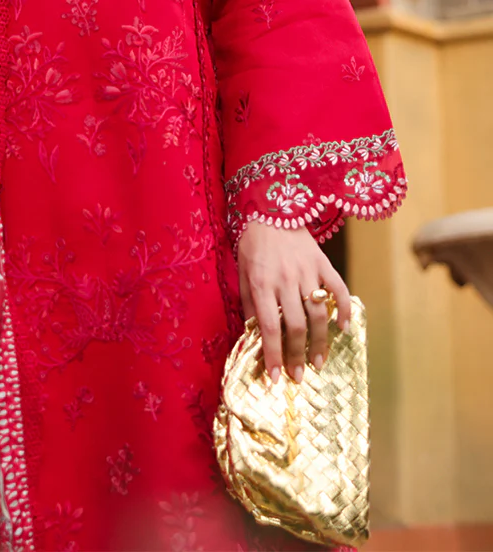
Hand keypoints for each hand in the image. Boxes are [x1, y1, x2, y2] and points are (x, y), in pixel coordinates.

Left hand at [237, 220, 350, 383]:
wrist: (271, 209)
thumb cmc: (252, 245)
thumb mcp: (242, 274)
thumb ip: (248, 304)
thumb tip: (253, 335)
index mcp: (262, 284)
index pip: (270, 327)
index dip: (273, 355)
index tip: (275, 378)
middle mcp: (286, 279)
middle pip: (296, 326)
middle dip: (297, 356)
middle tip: (299, 376)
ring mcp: (307, 271)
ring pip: (318, 313)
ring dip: (320, 342)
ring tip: (318, 362)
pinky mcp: (323, 263)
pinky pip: (338, 289)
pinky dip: (344, 310)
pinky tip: (343, 329)